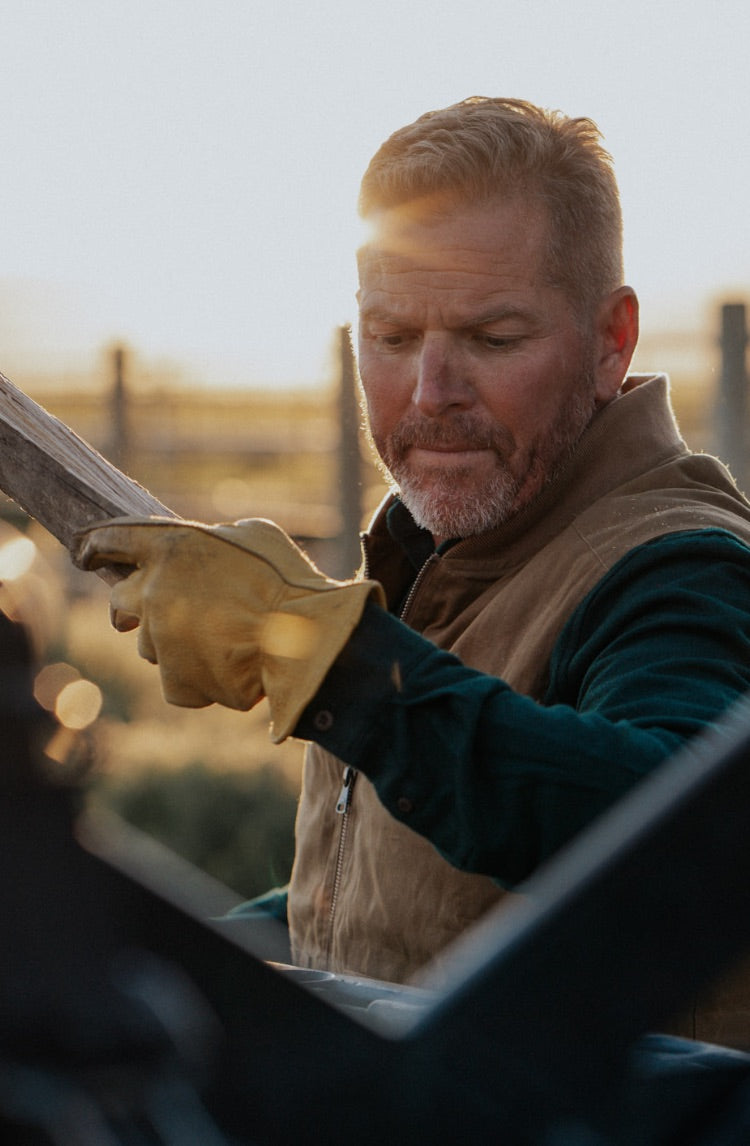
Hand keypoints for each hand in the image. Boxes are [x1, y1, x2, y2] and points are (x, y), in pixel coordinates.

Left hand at [74, 516, 382, 740]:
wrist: (308, 640)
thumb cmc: (289, 582)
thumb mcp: (255, 536)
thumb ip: (217, 539)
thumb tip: (207, 550)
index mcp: (171, 546)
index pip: (113, 540)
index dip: (97, 547)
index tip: (88, 554)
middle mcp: (155, 592)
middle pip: (120, 602)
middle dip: (132, 609)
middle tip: (161, 612)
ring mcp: (161, 639)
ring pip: (151, 645)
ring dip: (175, 644)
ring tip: (222, 642)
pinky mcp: (177, 681)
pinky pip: (176, 682)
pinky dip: (198, 679)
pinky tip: (230, 670)